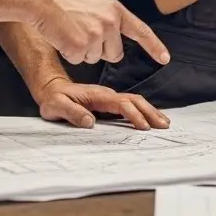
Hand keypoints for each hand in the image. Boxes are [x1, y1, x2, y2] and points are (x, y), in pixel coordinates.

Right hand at [27, 0, 170, 66]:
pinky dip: (68, 52)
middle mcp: (110, 22)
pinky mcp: (79, 46)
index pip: (141, 31)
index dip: (154, 46)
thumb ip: (109, 18)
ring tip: (70, 29)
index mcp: (115, 10)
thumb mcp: (94, 2)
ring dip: (82, 50)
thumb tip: (115, 38)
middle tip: (82, 31)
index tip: (165, 58)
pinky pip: (78, 60)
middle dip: (100, 49)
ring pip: (95, 58)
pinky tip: (62, 36)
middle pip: (114, 53)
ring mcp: (96, 35)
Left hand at [33, 78, 170, 130]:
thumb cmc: (53, 99)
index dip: (133, 115)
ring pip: (134, 101)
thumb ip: (72, 113)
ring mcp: (108, 98)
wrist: (51, 88)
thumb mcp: (56, 106)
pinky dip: (142, 111)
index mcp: (97, 95)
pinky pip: (129, 105)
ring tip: (163, 123)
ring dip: (149, 111)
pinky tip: (150, 119)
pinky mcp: (108, 103)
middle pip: (134, 100)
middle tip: (164, 125)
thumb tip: (90, 122)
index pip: (121, 104)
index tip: (143, 127)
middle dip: (150, 112)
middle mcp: (106, 95)